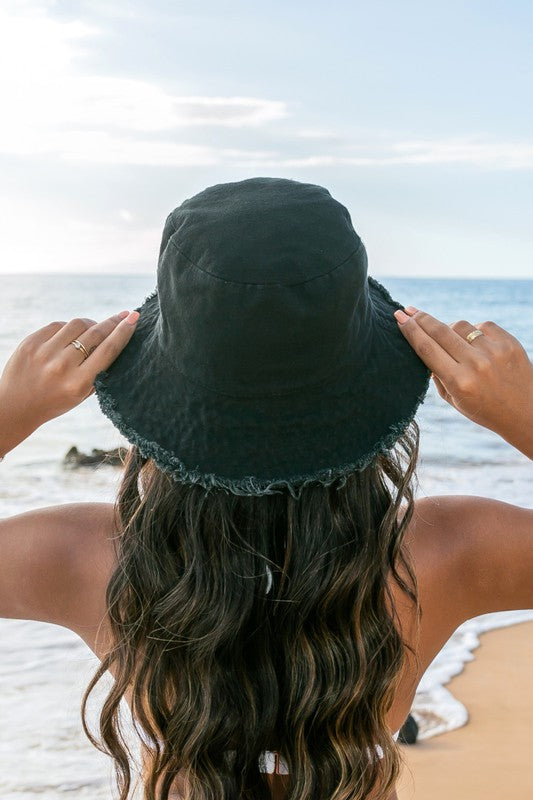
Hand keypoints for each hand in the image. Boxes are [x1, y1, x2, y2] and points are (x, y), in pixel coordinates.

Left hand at [0, 310, 139, 455]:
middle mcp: (62, 367)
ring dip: (90, 324)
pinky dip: (68, 328)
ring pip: (77, 325)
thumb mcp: (82, 394)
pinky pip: (57, 325)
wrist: (15, 407)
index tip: (134, 317)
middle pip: (95, 334)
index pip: (108, 350)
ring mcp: (44, 352)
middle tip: (124, 315)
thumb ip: (98, 370)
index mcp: (79, 384)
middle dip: (113, 322)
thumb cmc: (55, 401)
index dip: (123, 331)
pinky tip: (71, 336)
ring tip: (94, 330)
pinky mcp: (30, 342)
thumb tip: (116, 336)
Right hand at [394, 307, 532, 457]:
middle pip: (440, 331)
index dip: (410, 330)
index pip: (426, 348)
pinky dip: (474, 332)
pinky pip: (482, 326)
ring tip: (451, 341)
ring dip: (450, 329)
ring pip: (460, 325)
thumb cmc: (484, 409)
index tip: (398, 318)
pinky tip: (475, 344)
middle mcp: (476, 364)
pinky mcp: (509, 342)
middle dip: (420, 318)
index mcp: (459, 382)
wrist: (526, 412)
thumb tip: (424, 344)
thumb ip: (437, 374)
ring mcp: (494, 351)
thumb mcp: (454, 400)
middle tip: (407, 310)